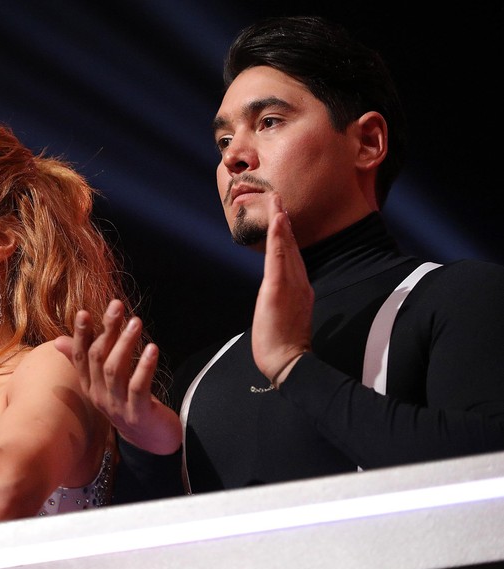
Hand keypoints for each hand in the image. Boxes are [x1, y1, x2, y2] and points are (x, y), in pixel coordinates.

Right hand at [54, 300, 181, 454]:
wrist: (151, 438)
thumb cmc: (127, 401)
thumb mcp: (104, 380)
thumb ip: (84, 360)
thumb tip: (58, 341)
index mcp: (90, 385)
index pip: (80, 356)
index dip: (81, 334)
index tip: (83, 312)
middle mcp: (99, 395)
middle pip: (98, 358)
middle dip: (106, 330)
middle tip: (117, 306)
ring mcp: (117, 405)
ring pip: (114, 370)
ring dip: (125, 344)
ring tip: (135, 322)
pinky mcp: (138, 413)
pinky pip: (138, 387)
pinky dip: (144, 366)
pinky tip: (152, 349)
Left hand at [251, 193, 313, 385]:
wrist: (287, 363)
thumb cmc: (284, 347)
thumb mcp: (288, 320)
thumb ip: (290, 306)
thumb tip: (290, 301)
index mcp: (299, 290)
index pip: (291, 257)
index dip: (288, 236)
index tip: (283, 216)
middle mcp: (298, 283)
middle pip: (290, 246)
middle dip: (284, 221)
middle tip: (278, 198)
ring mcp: (290, 285)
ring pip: (286, 247)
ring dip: (281, 222)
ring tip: (276, 201)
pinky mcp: (279, 290)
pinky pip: (279, 259)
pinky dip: (280, 239)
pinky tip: (279, 222)